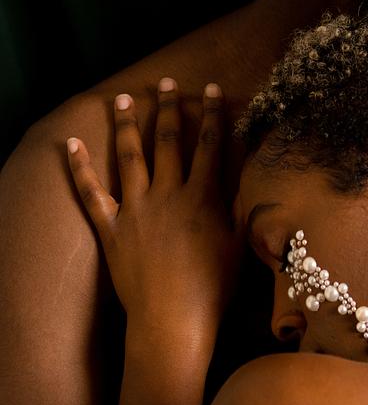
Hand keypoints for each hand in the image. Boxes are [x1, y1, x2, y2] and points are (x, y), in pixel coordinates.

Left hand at [67, 79, 242, 352]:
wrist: (173, 321)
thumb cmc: (214, 289)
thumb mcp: (241, 245)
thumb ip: (246, 209)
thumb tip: (256, 181)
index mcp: (202, 197)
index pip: (210, 145)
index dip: (213, 115)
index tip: (213, 90)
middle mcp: (168, 195)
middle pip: (169, 141)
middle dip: (169, 108)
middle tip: (167, 83)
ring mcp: (136, 209)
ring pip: (131, 156)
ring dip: (128, 123)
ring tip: (125, 98)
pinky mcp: (111, 228)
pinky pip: (91, 192)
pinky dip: (80, 167)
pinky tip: (72, 143)